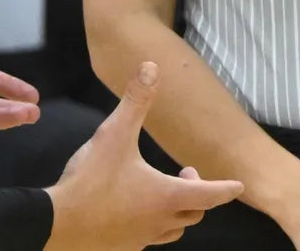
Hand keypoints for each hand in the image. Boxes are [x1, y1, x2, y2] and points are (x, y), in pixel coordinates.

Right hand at [44, 63, 246, 249]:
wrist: (60, 222)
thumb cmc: (92, 179)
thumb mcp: (115, 133)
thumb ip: (135, 100)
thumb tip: (151, 67)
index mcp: (166, 196)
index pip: (210, 194)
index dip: (226, 188)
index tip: (239, 186)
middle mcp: (160, 221)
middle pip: (194, 213)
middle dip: (197, 193)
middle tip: (185, 174)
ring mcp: (142, 238)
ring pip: (174, 229)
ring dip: (178, 211)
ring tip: (164, 193)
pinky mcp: (124, 247)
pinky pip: (149, 238)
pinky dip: (153, 224)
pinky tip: (137, 211)